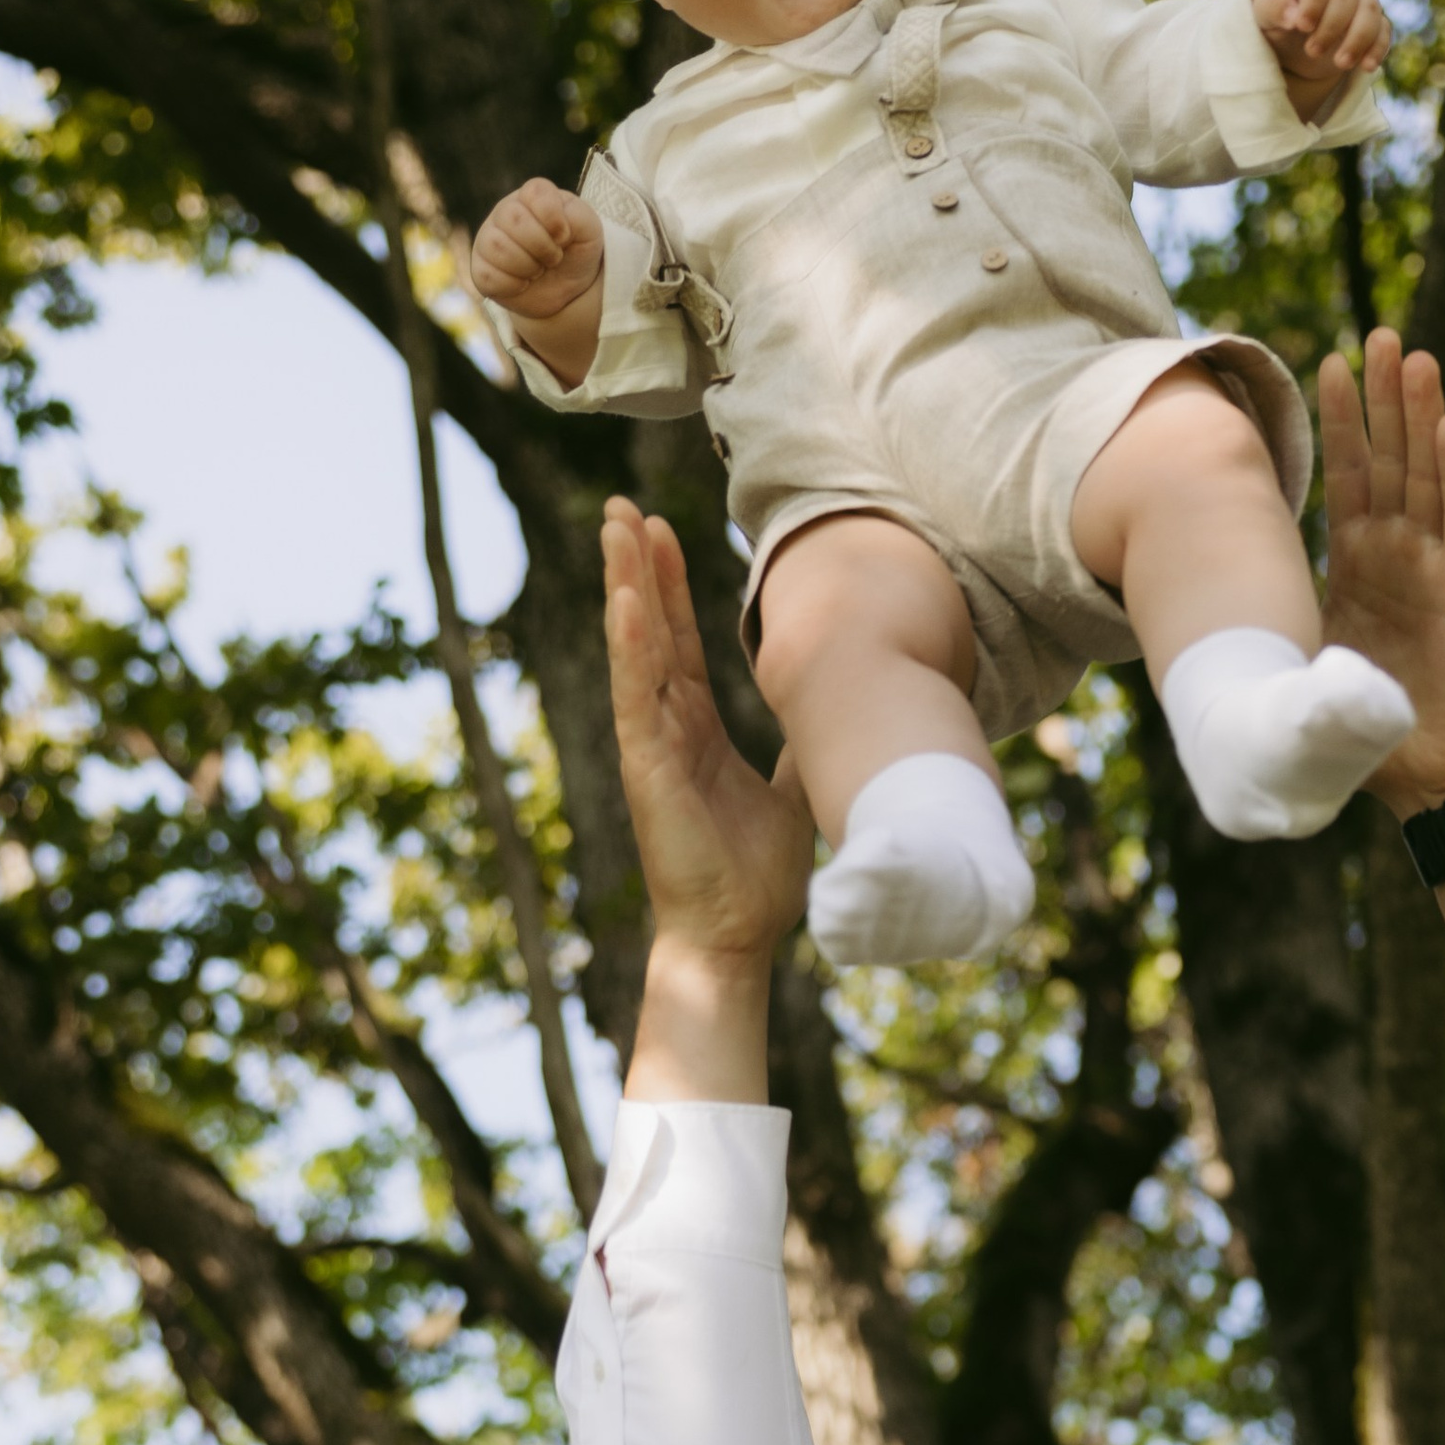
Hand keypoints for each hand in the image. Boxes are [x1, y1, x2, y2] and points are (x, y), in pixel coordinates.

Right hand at [470, 176, 605, 322]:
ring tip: (538, 270)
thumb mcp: (590, 231)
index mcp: (533, 196)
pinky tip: (523, 284)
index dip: (553, 218)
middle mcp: (506, 211)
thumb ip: (578, 216)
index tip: (565, 237)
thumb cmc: (576, 252)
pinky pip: (487, 274)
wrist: (567, 290)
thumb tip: (556, 227)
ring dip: (527, 266)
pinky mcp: (480, 268)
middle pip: (513, 217)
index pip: (535, 192)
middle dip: (541, 246)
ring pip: (496, 245)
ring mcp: (489, 238)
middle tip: (554, 258)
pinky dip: (512, 285)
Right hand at [604, 499, 811, 969]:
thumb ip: (799, 753)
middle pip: (650, 630)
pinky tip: (622, 600)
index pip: (681, 643)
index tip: (664, 532)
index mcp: (696, 732)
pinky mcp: (646, 769)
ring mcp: (651, 746)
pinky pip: (635, 697)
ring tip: (615, 526)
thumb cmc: (757, 878)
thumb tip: (830, 719)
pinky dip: (629, 647)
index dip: (671, 588)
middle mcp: (667, 730)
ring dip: (625, 585)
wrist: (735, 937)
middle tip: (623, 507)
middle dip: (638, 567)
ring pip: (636, 649)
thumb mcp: (791, 797)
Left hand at [1254, 0, 1391, 103]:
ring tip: (1340, 64)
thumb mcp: (1262, 8)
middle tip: (1312, 51)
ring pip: (1370, 12)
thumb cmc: (1275, 9)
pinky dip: (1378, 48)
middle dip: (1331, 27)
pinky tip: (1367, 66)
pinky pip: (1382, 30)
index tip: (1302, 26)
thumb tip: (1293, 17)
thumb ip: (1273, 6)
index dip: (1313, 2)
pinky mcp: (1371, 20)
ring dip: (1358, 39)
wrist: (1292, 23)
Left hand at [1319, 334, 1444, 813]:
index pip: (1349, 477)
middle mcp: (1397, 552)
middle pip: (1392, 458)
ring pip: (1427, 474)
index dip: (1342, 423)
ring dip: (1421, 415)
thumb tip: (1202, 605)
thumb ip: (1276, 620)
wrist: (1423, 773)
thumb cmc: (1363, 722)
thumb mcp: (1302, 656)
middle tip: (1380, 332)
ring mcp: (1434, 565)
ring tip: (1416, 356)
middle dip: (1384, 397)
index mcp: (1357, 563)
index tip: (1328, 364)